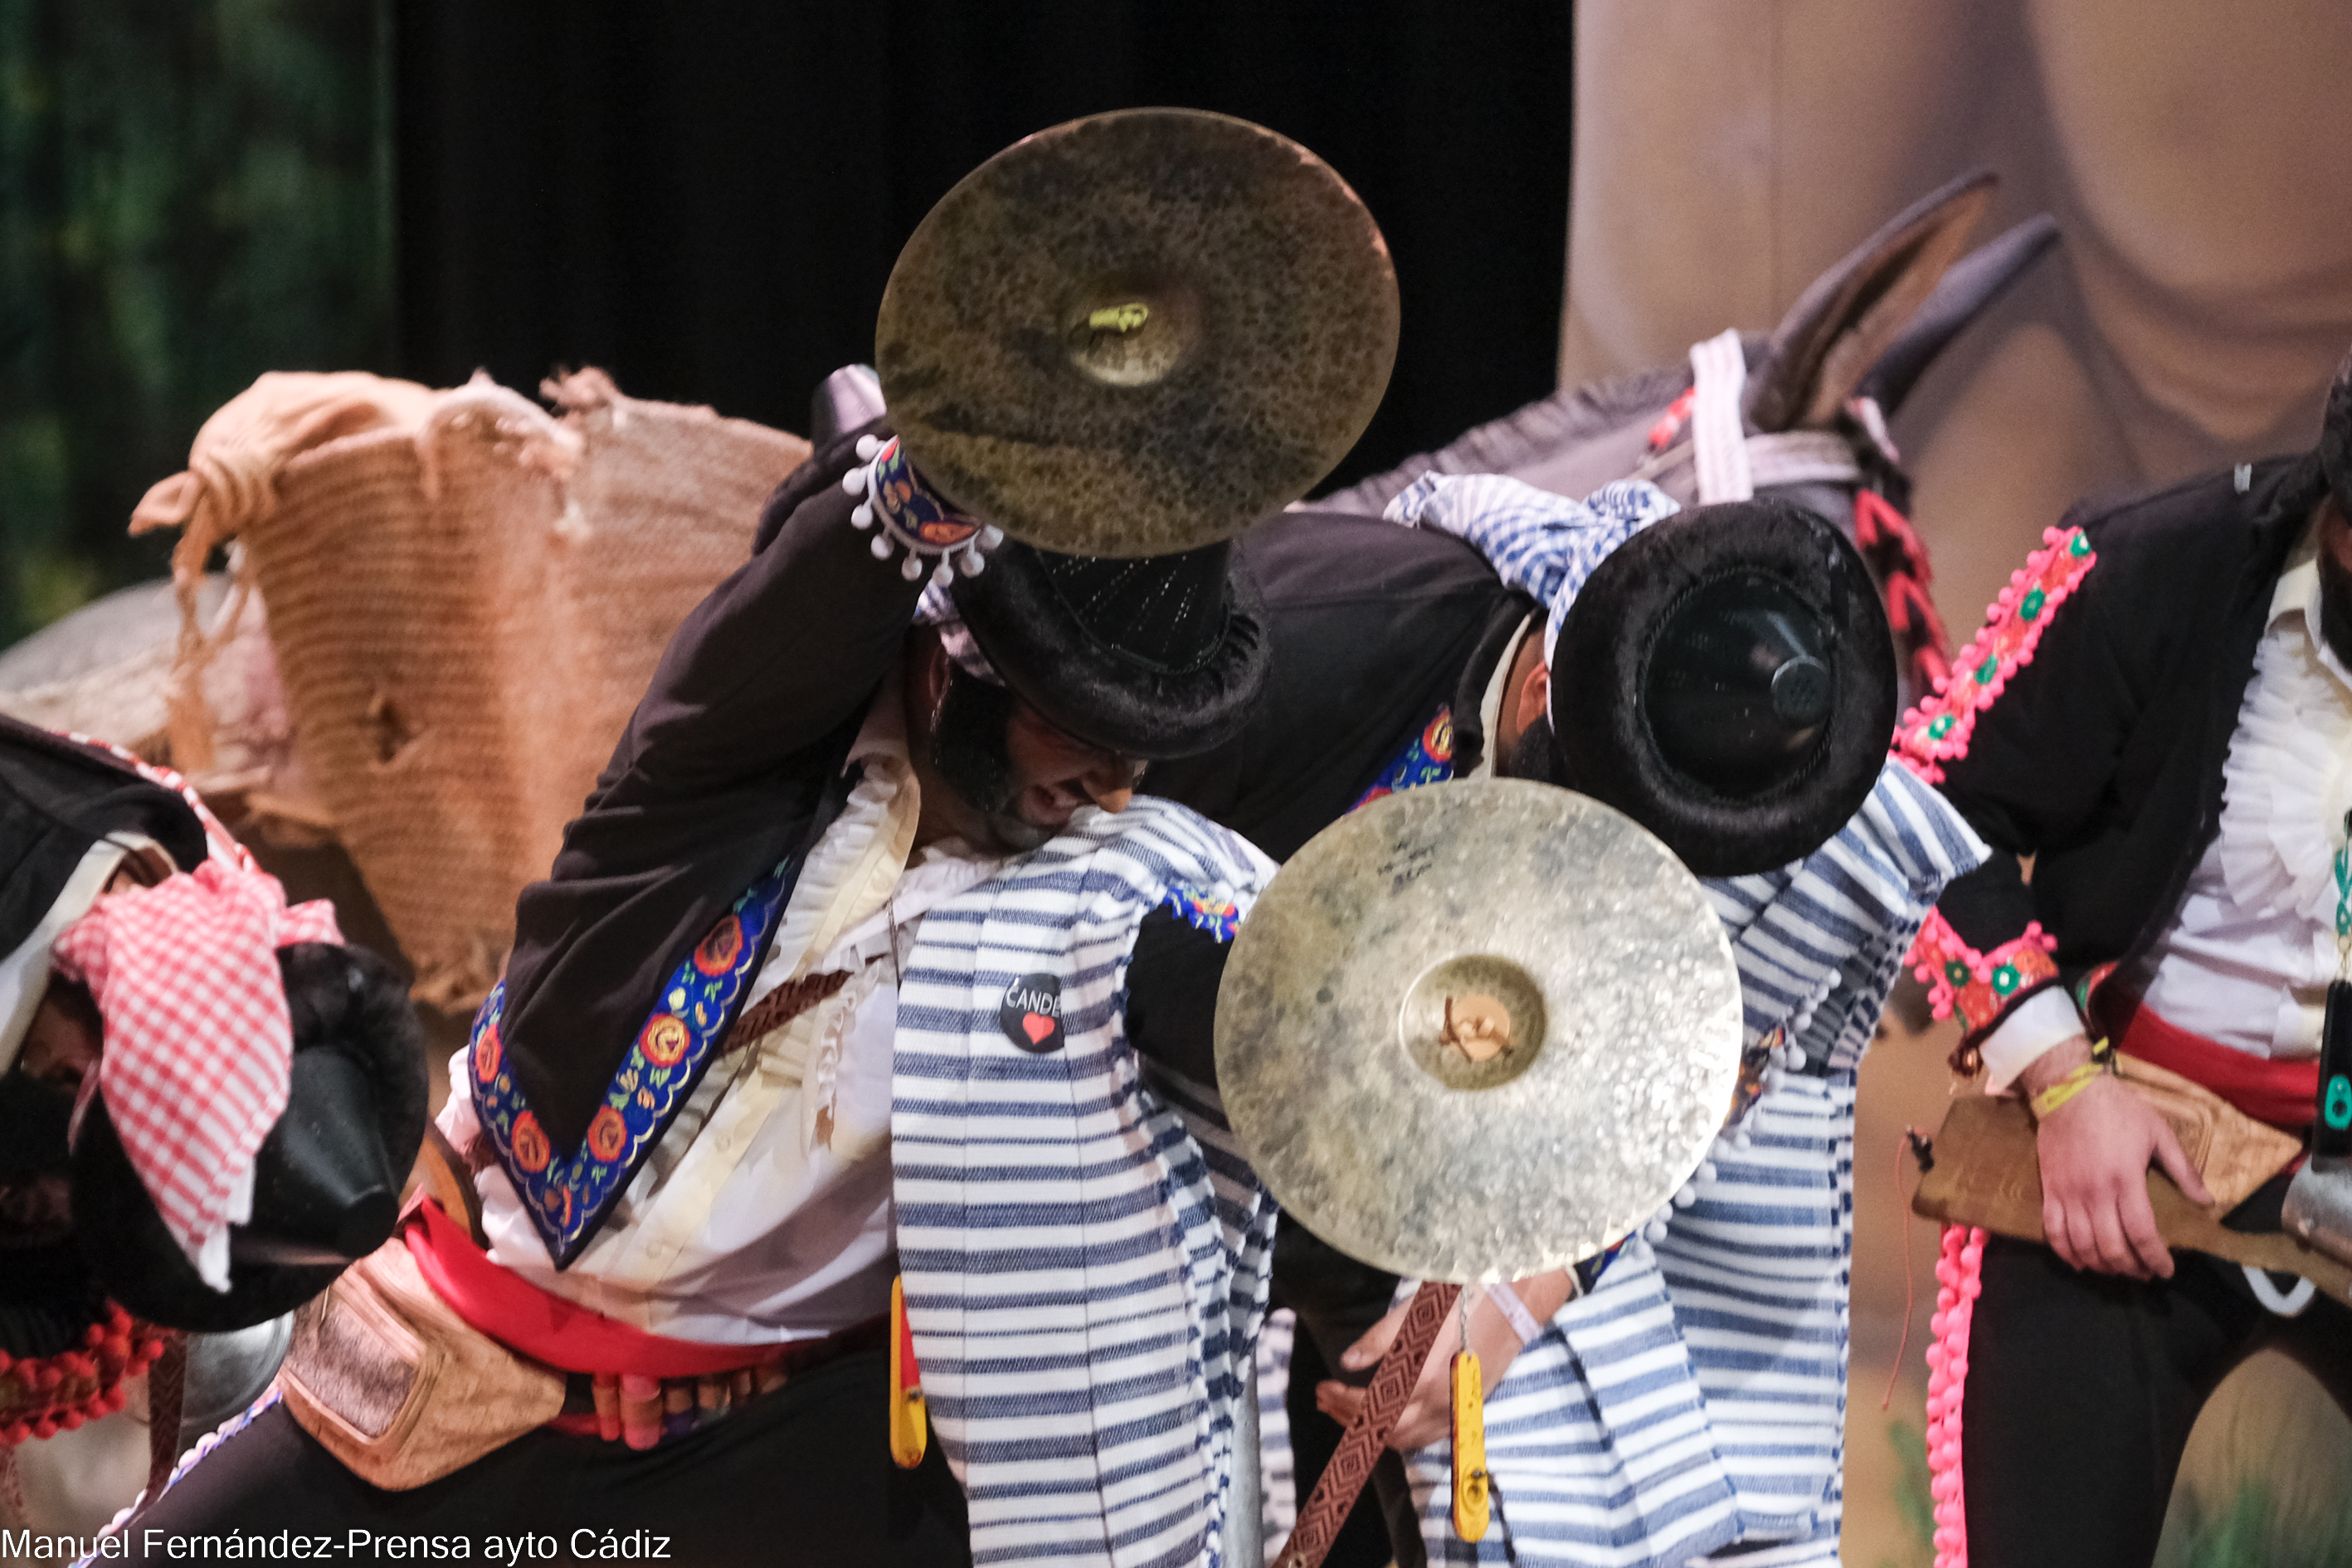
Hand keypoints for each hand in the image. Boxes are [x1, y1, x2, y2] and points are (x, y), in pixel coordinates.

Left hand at [1313, 1274, 1567, 1450]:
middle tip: (1325, 1399)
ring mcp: (1454, 1411)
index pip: (1370, 1405)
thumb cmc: (1461, 1302)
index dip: (1342, 1399)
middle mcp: (1438, 1405)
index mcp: (1422, 1379)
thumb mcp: (1414, 1313)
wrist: (1511, 1305)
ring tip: (1346, 1410)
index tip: (1323, 1387)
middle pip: (1383, 1429)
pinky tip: (1385, 1418)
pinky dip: (1398, 1433)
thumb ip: (1379, 1341)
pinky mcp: (1465, 1410)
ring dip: (1371, 1428)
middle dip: (1348, 1418)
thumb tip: (1347, 1361)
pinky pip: (1425, 1437)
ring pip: (1404, 1439)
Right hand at [2025, 1036, 2213, 1279]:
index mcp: (2126, 1180)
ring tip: (2117, 1270)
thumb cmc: (2118, 1110)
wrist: (2067, 1092)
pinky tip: (2080, 1262)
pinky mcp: (2049, 1191)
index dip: (2155, 1258)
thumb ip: (2183, 1170)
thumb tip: (2207, 1202)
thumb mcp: (2159, 1133)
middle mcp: (2095, 1194)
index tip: (2166, 1270)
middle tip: (2144, 1273)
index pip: (2142, 1234)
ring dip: (2102, 1266)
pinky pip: (2053, 1231)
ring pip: (2083, 1245)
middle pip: (2112, 1247)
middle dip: (2132, 1268)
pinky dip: (2066, 1253)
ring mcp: (2068, 1194)